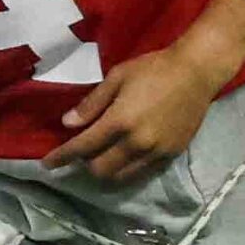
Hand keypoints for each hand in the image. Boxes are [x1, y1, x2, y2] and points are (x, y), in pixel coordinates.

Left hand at [39, 46, 220, 183]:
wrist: (196, 72)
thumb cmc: (153, 68)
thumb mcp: (117, 77)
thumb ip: (92, 104)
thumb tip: (68, 123)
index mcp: (119, 121)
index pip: (83, 147)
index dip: (62, 157)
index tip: (47, 164)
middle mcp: (136, 143)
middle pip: (100, 170)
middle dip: (86, 164)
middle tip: (85, 149)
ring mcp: (155, 152)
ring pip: (121, 176)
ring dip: (107, 170)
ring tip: (104, 155)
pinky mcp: (170, 155)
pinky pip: (141, 172)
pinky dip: (128, 168)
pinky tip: (125, 155)